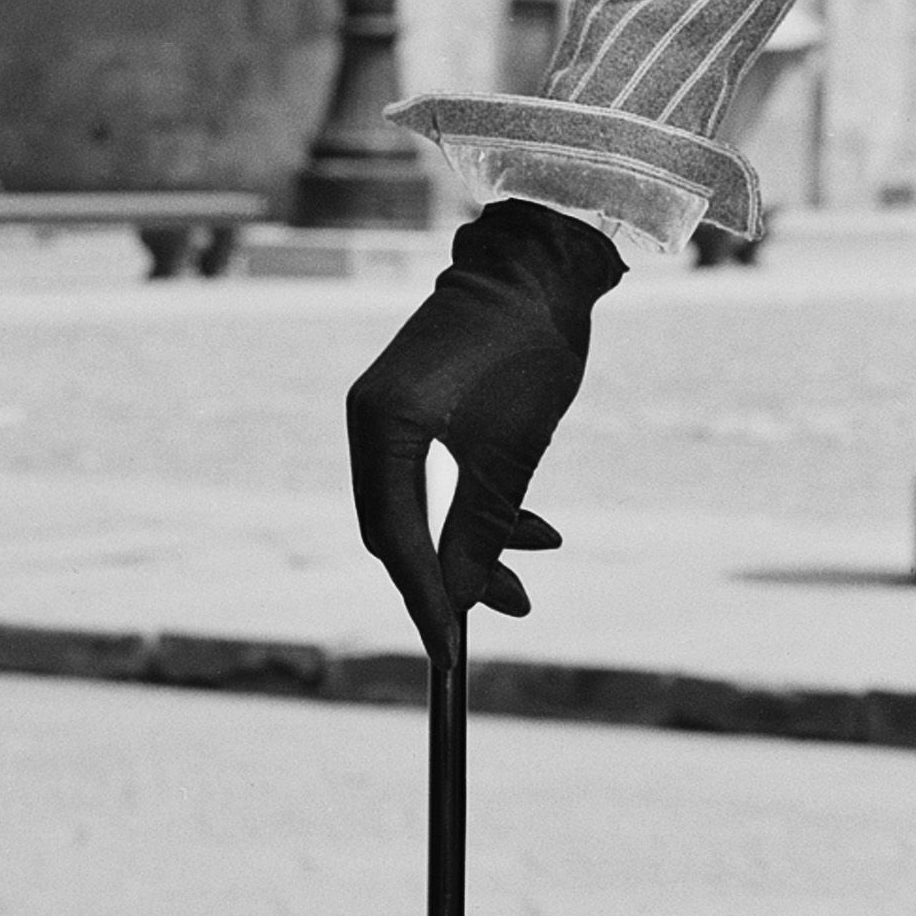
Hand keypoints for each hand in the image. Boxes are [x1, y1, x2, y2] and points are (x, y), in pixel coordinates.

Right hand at [346, 200, 624, 661]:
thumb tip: (464, 602)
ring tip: (539, 567)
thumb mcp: (512, 451)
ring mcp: (394, 411)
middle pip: (401, 527)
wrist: (544, 262)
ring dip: (481, 541)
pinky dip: (484, 504)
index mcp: (379, 425)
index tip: (451, 652)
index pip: (393, 536)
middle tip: (504, 616)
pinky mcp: (423, 405)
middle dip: (454, 575)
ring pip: (428, 505)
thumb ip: (482, 529)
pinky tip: (537, 529)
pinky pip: (442, 476)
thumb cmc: (529, 348)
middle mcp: (371, 419)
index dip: (425, 598)